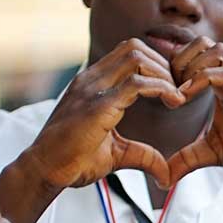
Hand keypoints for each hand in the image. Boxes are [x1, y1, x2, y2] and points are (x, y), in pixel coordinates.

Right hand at [14, 39, 186, 189]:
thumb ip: (143, 155)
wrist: (43, 171)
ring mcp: (92, 89)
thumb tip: (166, 174)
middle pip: (135, 47)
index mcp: (92, 83)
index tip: (173, 89)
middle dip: (164, 65)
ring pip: (137, 57)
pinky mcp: (97, 106)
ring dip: (164, 74)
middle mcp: (91, 80)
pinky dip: (163, 88)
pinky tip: (174, 103)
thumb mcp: (117, 154)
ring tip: (176, 98)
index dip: (157, 65)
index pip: (128, 53)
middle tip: (178, 91)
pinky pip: (137, 83)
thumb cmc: (72, 161)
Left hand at [168, 38, 222, 181]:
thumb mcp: (212, 152)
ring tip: (178, 93)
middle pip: (202, 42)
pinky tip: (186, 98)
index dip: (173, 66)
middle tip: (167, 89)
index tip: (160, 92)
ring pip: (214, 49)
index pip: (194, 54)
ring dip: (190, 67)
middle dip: (178, 61)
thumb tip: (162, 177)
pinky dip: (201, 80)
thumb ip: (186, 158)